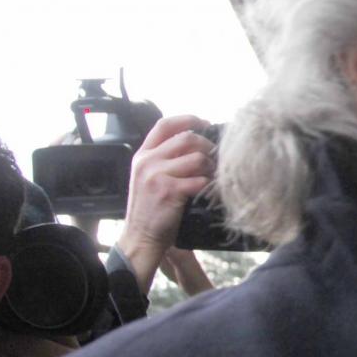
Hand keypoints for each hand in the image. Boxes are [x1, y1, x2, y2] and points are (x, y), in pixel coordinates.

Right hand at [116, 115, 213, 294]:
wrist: (140, 237)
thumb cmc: (150, 210)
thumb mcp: (148, 178)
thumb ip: (164, 159)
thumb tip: (196, 143)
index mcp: (142, 155)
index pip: (164, 125)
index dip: (188, 119)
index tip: (205, 123)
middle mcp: (148, 161)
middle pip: (186, 138)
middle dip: (207, 145)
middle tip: (215, 156)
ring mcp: (157, 175)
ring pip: (196, 158)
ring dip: (210, 167)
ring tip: (211, 177)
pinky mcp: (169, 191)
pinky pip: (199, 180)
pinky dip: (209, 185)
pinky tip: (209, 191)